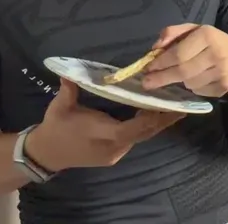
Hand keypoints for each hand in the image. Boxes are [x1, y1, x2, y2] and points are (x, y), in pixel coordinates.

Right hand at [25, 78, 183, 171]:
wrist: (46, 154)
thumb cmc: (54, 128)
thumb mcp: (59, 106)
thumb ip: (68, 90)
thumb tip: (69, 73)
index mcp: (100, 134)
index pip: (130, 130)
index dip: (149, 119)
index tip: (163, 105)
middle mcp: (112, 147)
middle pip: (143, 134)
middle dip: (162, 120)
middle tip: (181, 105)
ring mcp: (114, 154)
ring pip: (141, 138)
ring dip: (156, 123)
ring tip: (173, 106)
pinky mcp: (114, 154)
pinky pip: (134, 139)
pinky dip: (145, 128)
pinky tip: (154, 114)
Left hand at [141, 24, 227, 97]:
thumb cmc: (210, 42)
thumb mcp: (193, 30)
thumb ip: (173, 33)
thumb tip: (155, 47)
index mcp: (207, 35)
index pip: (178, 53)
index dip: (161, 63)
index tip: (147, 69)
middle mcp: (216, 53)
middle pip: (182, 71)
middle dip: (162, 78)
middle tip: (146, 83)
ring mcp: (222, 72)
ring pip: (189, 83)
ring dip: (180, 81)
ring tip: (182, 73)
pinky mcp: (224, 87)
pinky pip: (198, 91)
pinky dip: (193, 87)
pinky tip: (198, 78)